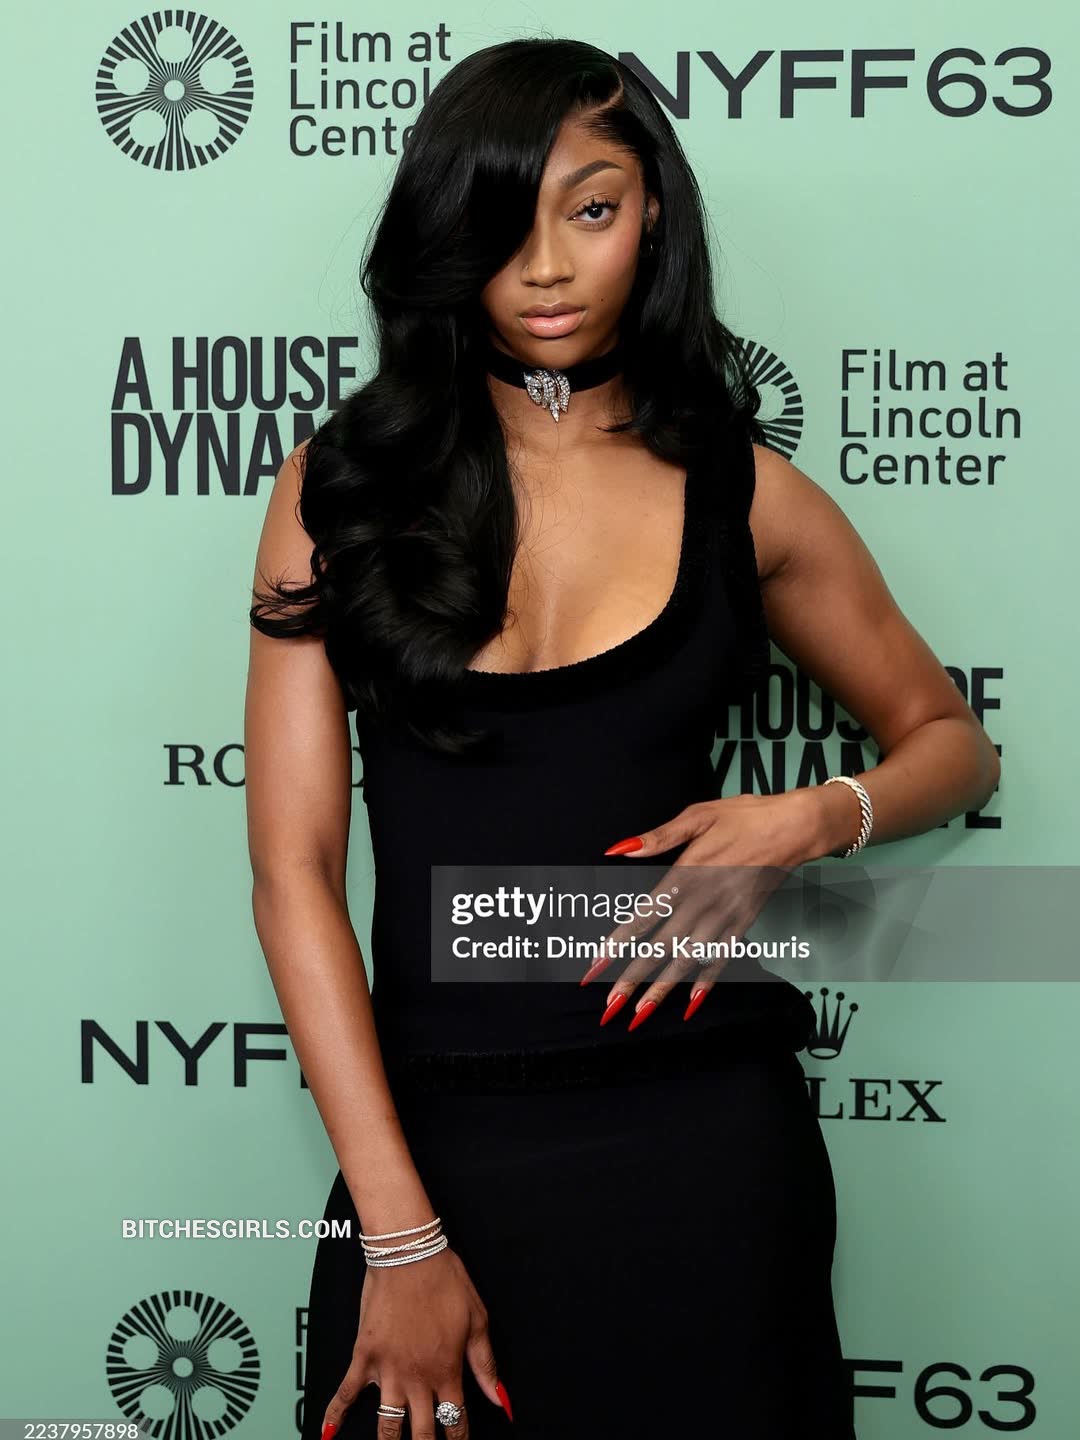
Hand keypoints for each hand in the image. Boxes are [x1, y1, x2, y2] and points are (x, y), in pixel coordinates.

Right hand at [320, 1246, 510, 1438]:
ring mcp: (388, 1370)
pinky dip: (334, 1415)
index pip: (454, 1421)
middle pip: (422, 1433)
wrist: (409, 1253)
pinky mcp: (364, 1355)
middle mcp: (417, 1378)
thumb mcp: (477, 1320)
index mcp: (447, 1371)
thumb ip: (486, 1365)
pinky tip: (328, 1434)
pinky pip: (346, 1392)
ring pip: (387, 1425)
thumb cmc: (445, 1280)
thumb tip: (501, 1401)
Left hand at [587, 790, 822, 1027]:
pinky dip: (707, 981)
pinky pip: (722, 957)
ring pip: (689, 959)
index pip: (644, 916)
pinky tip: (691, 1003)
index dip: (618, 942)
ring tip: (641, 1014)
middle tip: (609, 1007)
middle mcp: (704, 901)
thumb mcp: (697, 816)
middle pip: (661, 947)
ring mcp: (726, 915)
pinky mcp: (745, 922)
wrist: (795, 827)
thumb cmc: (744, 816)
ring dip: (663, 988)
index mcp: (686, 874)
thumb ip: (658, 837)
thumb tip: (619, 849)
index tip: (596, 965)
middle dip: (633, 978)